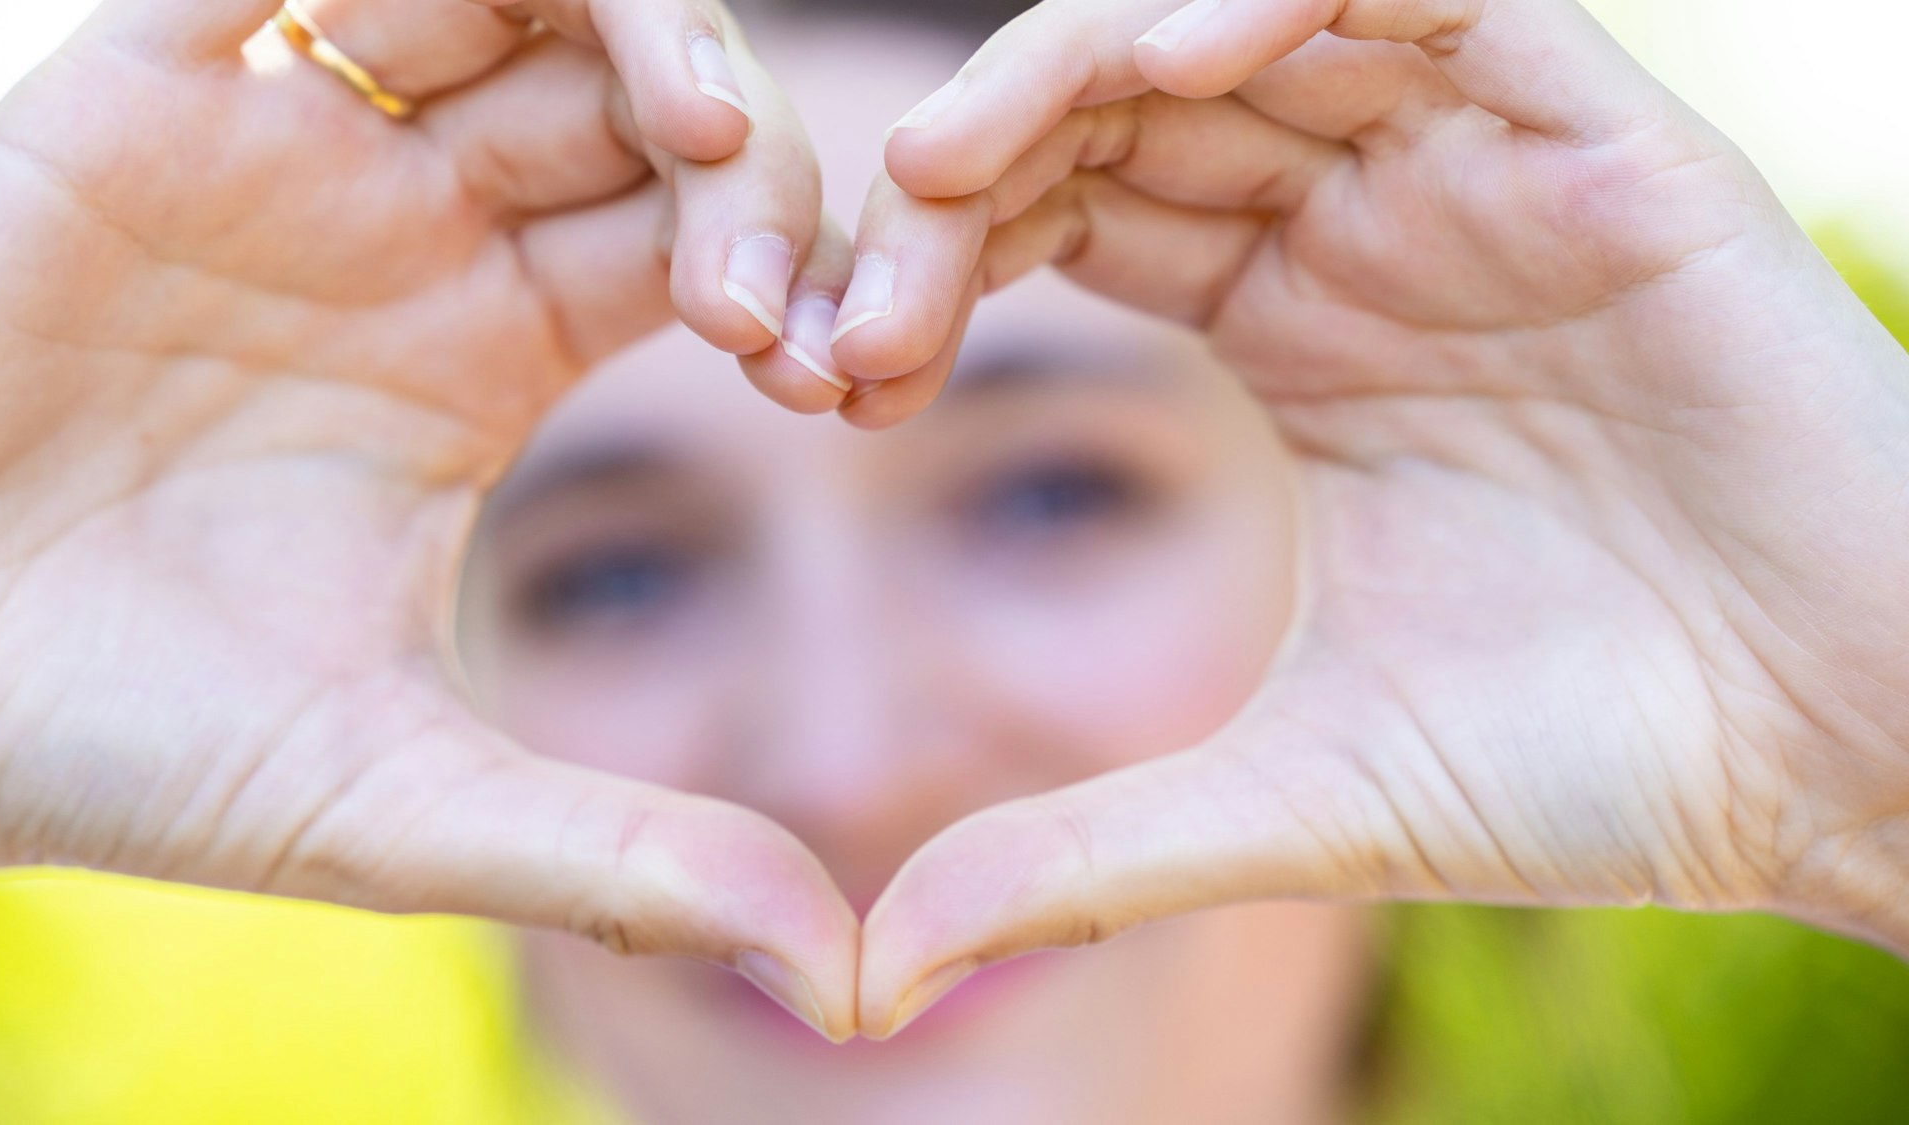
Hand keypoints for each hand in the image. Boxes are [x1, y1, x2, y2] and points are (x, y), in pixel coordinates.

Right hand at [0, 0, 857, 1038]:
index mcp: (485, 351)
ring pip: (503, 0)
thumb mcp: (408, 805)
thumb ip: (624, 862)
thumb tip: (837, 971)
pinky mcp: (136, 93)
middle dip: (745, 169)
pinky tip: (498, 19)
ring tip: (704, 146)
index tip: (844, 382)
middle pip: (633, 106)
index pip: (699, 241)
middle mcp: (402, 229)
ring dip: (633, 36)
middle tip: (772, 299)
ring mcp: (280, 147)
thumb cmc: (129, 753)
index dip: (795, 280)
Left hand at [847, 0, 1908, 1035]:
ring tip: (950, 165)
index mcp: (1294, 331)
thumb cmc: (1597, 768)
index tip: (839, 375)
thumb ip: (1079, 849)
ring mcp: (1481, 171)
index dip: (940, 270)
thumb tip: (873, 973)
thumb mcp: (1288, 791)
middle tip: (864, 265)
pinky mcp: (1604, 139)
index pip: (1072, 220)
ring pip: (1248, 25)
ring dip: (1084, 62)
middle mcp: (1374, 229)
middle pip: (1124, 107)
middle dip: (973, 170)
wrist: (1848, 760)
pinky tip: (1179, 61)